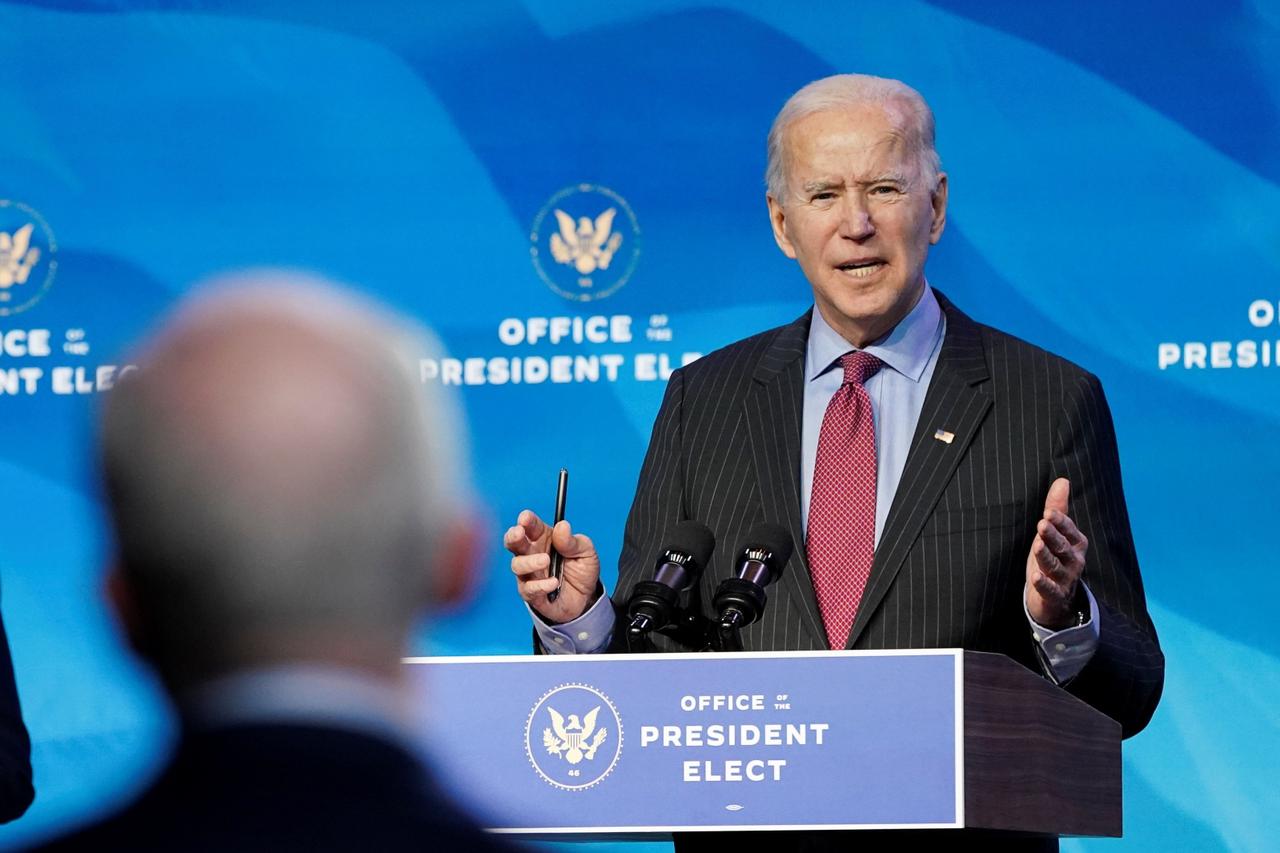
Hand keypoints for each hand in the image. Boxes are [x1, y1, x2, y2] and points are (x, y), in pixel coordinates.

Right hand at [505, 509, 600, 623]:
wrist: (586, 599)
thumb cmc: (582, 570)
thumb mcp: (586, 552)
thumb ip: (573, 541)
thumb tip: (562, 526)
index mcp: (544, 538)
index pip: (531, 526)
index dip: (526, 520)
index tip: (525, 517)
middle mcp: (532, 554)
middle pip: (514, 542)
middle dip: (513, 536)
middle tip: (519, 533)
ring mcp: (529, 574)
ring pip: (517, 565)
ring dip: (529, 562)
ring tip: (546, 560)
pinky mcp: (532, 594)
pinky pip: (528, 589)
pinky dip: (540, 585)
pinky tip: (554, 583)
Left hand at [1025, 478, 1088, 629]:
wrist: (1055, 598)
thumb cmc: (1054, 558)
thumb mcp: (1054, 534)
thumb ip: (1057, 509)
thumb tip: (1062, 480)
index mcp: (1076, 544)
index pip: (1069, 530)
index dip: (1060, 522)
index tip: (1048, 512)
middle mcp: (1074, 561)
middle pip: (1063, 548)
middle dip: (1053, 536)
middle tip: (1041, 524)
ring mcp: (1065, 580)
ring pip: (1056, 567)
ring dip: (1047, 557)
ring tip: (1037, 545)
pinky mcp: (1055, 596)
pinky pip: (1051, 590)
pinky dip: (1044, 584)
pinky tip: (1035, 577)